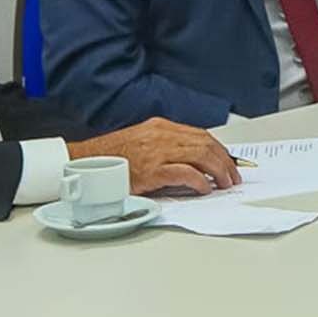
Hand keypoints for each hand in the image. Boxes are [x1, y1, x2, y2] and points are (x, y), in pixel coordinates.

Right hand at [70, 118, 238, 195]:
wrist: (84, 163)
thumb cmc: (112, 158)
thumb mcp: (142, 143)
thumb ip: (166, 147)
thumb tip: (193, 162)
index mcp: (160, 127)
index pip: (200, 135)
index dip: (219, 149)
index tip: (229, 162)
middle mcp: (161, 135)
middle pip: (205, 144)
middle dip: (225, 161)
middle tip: (233, 176)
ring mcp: (157, 152)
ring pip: (200, 156)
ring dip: (218, 171)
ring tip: (225, 183)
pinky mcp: (152, 170)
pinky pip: (185, 173)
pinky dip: (200, 181)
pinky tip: (205, 189)